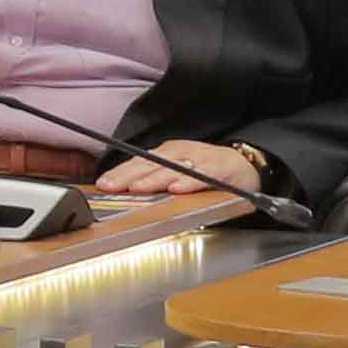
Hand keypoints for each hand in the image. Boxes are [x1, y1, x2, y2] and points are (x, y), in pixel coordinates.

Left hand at [92, 138, 267, 206]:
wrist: (245, 166)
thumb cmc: (206, 172)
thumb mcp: (177, 173)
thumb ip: (155, 182)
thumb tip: (125, 194)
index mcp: (167, 154)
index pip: (139, 163)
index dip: (120, 173)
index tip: (102, 184)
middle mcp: (181, 153)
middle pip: (151, 163)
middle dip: (129, 175)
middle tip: (112, 186)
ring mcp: (201, 159)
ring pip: (174, 168)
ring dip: (155, 178)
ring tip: (138, 188)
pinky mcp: (221, 168)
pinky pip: (204, 175)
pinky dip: (190, 181)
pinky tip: (178, 188)